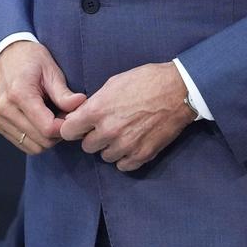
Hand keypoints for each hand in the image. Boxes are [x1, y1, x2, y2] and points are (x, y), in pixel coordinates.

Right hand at [0, 40, 84, 155]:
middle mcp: (5, 109)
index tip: (72, 116)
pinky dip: (37, 139)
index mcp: (19, 94)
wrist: (6, 55)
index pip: (47, 128)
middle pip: (42, 141)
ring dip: (48, 139)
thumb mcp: (51, 70)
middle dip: (58, 134)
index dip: (65, 127)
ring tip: (53, 119)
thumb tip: (81, 104)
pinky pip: (23, 144)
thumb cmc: (30, 59)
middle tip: (64, 116)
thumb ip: (64, 93)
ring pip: (33, 147)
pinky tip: (42, 122)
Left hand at [59, 61, 194, 172]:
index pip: (68, 131)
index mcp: (97, 111)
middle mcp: (108, 131)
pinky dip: (126, 157)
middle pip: (87, 146)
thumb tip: (81, 116)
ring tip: (123, 133)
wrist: (178, 90)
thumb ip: (94, 103)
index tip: (80, 126)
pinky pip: (123, 165)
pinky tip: (132, 144)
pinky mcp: (142, 154)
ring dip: (111, 147)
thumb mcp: (113, 84)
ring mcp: (126, 145)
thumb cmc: (146, 81)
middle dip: (93, 137)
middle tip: (106, 127)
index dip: (73, 128)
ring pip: (105, 156)